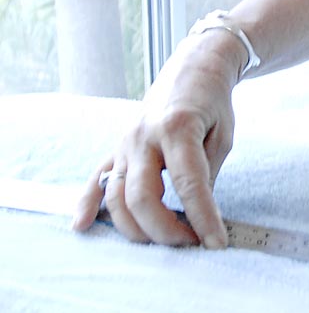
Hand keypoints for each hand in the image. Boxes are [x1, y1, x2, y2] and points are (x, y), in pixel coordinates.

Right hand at [72, 34, 240, 248]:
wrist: (194, 68)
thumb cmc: (213, 103)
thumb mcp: (222, 136)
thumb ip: (207, 175)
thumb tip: (196, 217)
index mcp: (178, 129)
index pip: (189, 184)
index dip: (203, 218)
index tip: (216, 243)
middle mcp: (145, 136)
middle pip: (143, 197)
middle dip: (165, 230)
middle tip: (191, 243)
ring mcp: (125, 142)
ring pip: (117, 196)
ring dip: (137, 228)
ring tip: (163, 241)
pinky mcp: (117, 146)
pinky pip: (97, 178)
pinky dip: (87, 204)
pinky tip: (82, 225)